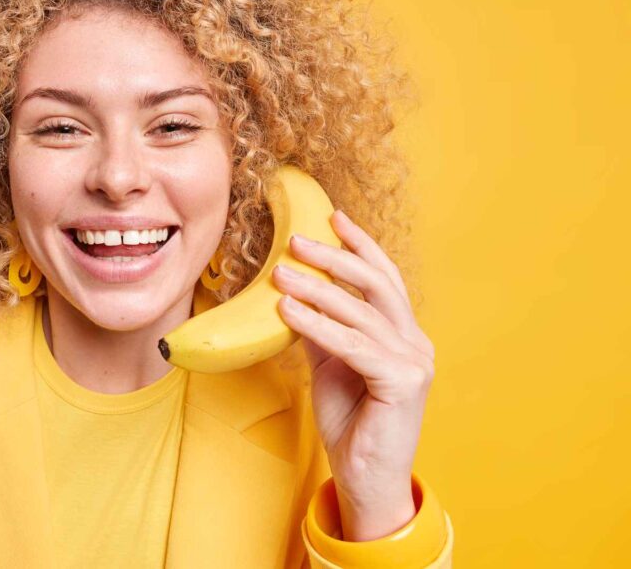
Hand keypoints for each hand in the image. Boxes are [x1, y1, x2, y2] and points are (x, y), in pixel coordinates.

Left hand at [272, 209, 435, 540]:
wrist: (364, 478)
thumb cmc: (350, 423)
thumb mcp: (331, 366)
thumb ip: (323, 331)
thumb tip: (296, 295)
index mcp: (404, 335)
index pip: (385, 279)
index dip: (361, 246)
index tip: (334, 217)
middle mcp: (416, 343)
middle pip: (377, 285)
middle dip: (336, 257)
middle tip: (297, 240)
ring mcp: (415, 362)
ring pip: (360, 312)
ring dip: (316, 289)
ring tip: (280, 273)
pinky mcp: (403, 383)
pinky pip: (352, 345)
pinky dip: (318, 324)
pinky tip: (288, 310)